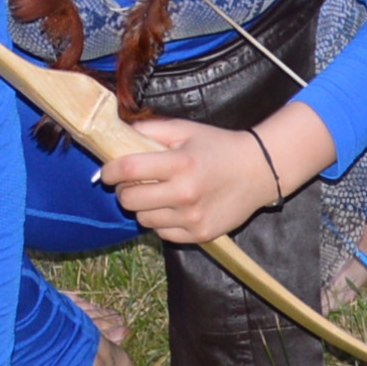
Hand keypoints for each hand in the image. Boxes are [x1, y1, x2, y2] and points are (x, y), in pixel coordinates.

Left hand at [98, 108, 327, 246]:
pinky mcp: (200, 235)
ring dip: (142, 207)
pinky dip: (160, 222)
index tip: (106, 171)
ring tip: (155, 194)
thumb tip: (118, 133)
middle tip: (131, 183)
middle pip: (130, 199)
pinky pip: (163, 233)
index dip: (110, 171)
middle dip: (123, 190)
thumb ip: (151, 130)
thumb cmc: (220, 147)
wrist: (260, 171)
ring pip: (143, 219)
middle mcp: (185, 193)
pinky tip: (171, 208)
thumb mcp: (186, 130)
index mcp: (180, 164)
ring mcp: (193, 218)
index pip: (129, 170)